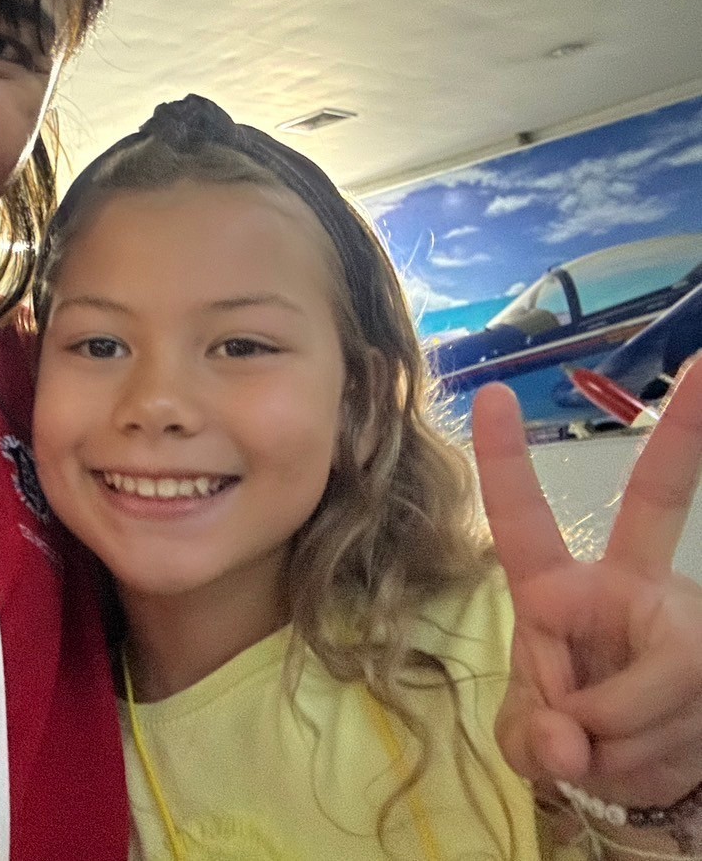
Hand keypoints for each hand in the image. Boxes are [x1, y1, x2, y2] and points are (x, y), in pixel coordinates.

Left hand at [472, 360, 701, 807]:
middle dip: (683, 433)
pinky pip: (674, 719)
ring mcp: (687, 619)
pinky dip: (643, 766)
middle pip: (658, 501)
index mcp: (560, 588)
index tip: (493, 394)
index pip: (523, 518)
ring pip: (644, 678)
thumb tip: (567, 741)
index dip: (505, 458)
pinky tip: (648, 762)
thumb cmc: (575, 736)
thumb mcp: (529, 739)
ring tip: (610, 752)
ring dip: (614, 742)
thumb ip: (531, 734)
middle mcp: (633, 586)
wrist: (649, 782)